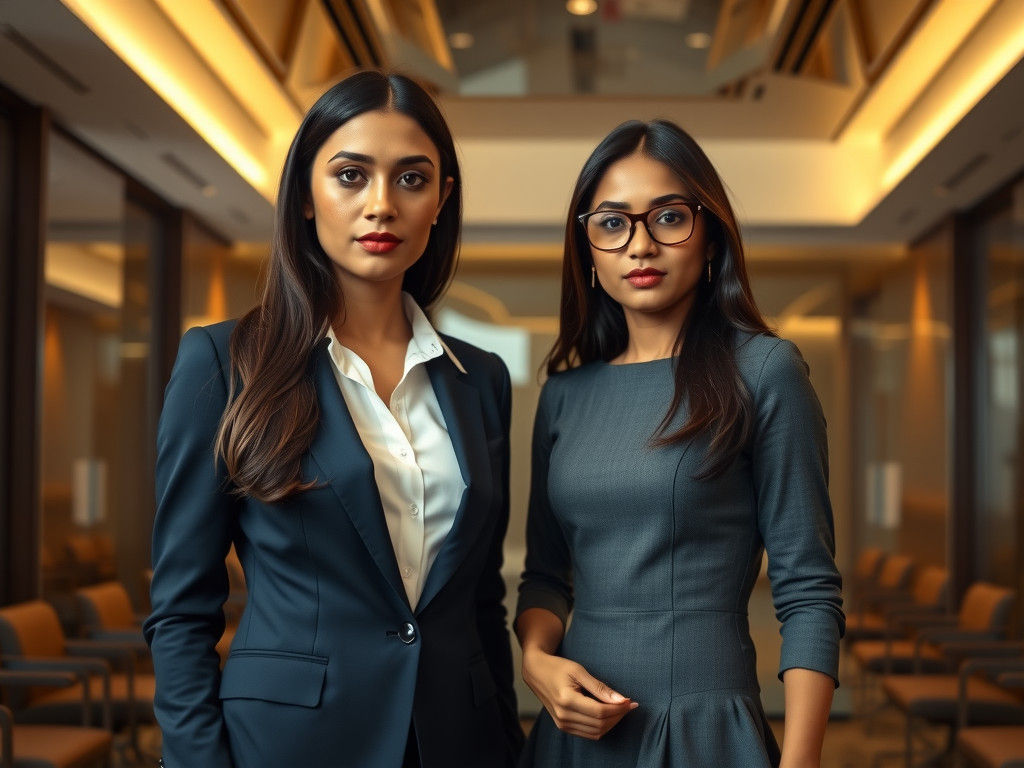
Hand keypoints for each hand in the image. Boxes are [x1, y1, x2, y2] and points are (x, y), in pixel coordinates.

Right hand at [522, 646, 637, 739]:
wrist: (536, 672)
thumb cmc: (558, 667)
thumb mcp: (579, 671)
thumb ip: (599, 687)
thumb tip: (621, 700)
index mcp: (567, 700)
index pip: (600, 712)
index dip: (618, 709)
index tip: (630, 701)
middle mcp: (564, 716)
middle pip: (600, 724)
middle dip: (618, 716)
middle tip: (628, 704)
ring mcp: (562, 724)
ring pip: (596, 732)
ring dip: (612, 723)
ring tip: (620, 709)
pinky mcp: (563, 726)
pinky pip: (589, 734)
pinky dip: (602, 727)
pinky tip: (608, 715)